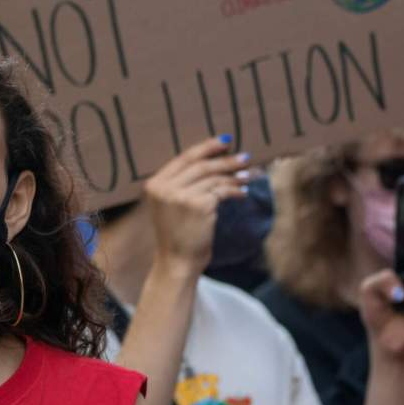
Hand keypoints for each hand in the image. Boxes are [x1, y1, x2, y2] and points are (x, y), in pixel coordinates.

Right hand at [144, 136, 248, 276]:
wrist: (177, 262)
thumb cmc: (177, 236)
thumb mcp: (171, 206)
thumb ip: (182, 185)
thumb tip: (214, 160)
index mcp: (154, 185)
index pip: (183, 158)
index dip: (206, 148)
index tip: (225, 141)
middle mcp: (165, 188)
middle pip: (201, 165)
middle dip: (225, 160)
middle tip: (245, 157)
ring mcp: (181, 196)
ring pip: (214, 177)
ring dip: (234, 175)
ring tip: (249, 175)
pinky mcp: (199, 205)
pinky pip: (222, 191)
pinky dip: (235, 190)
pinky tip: (243, 192)